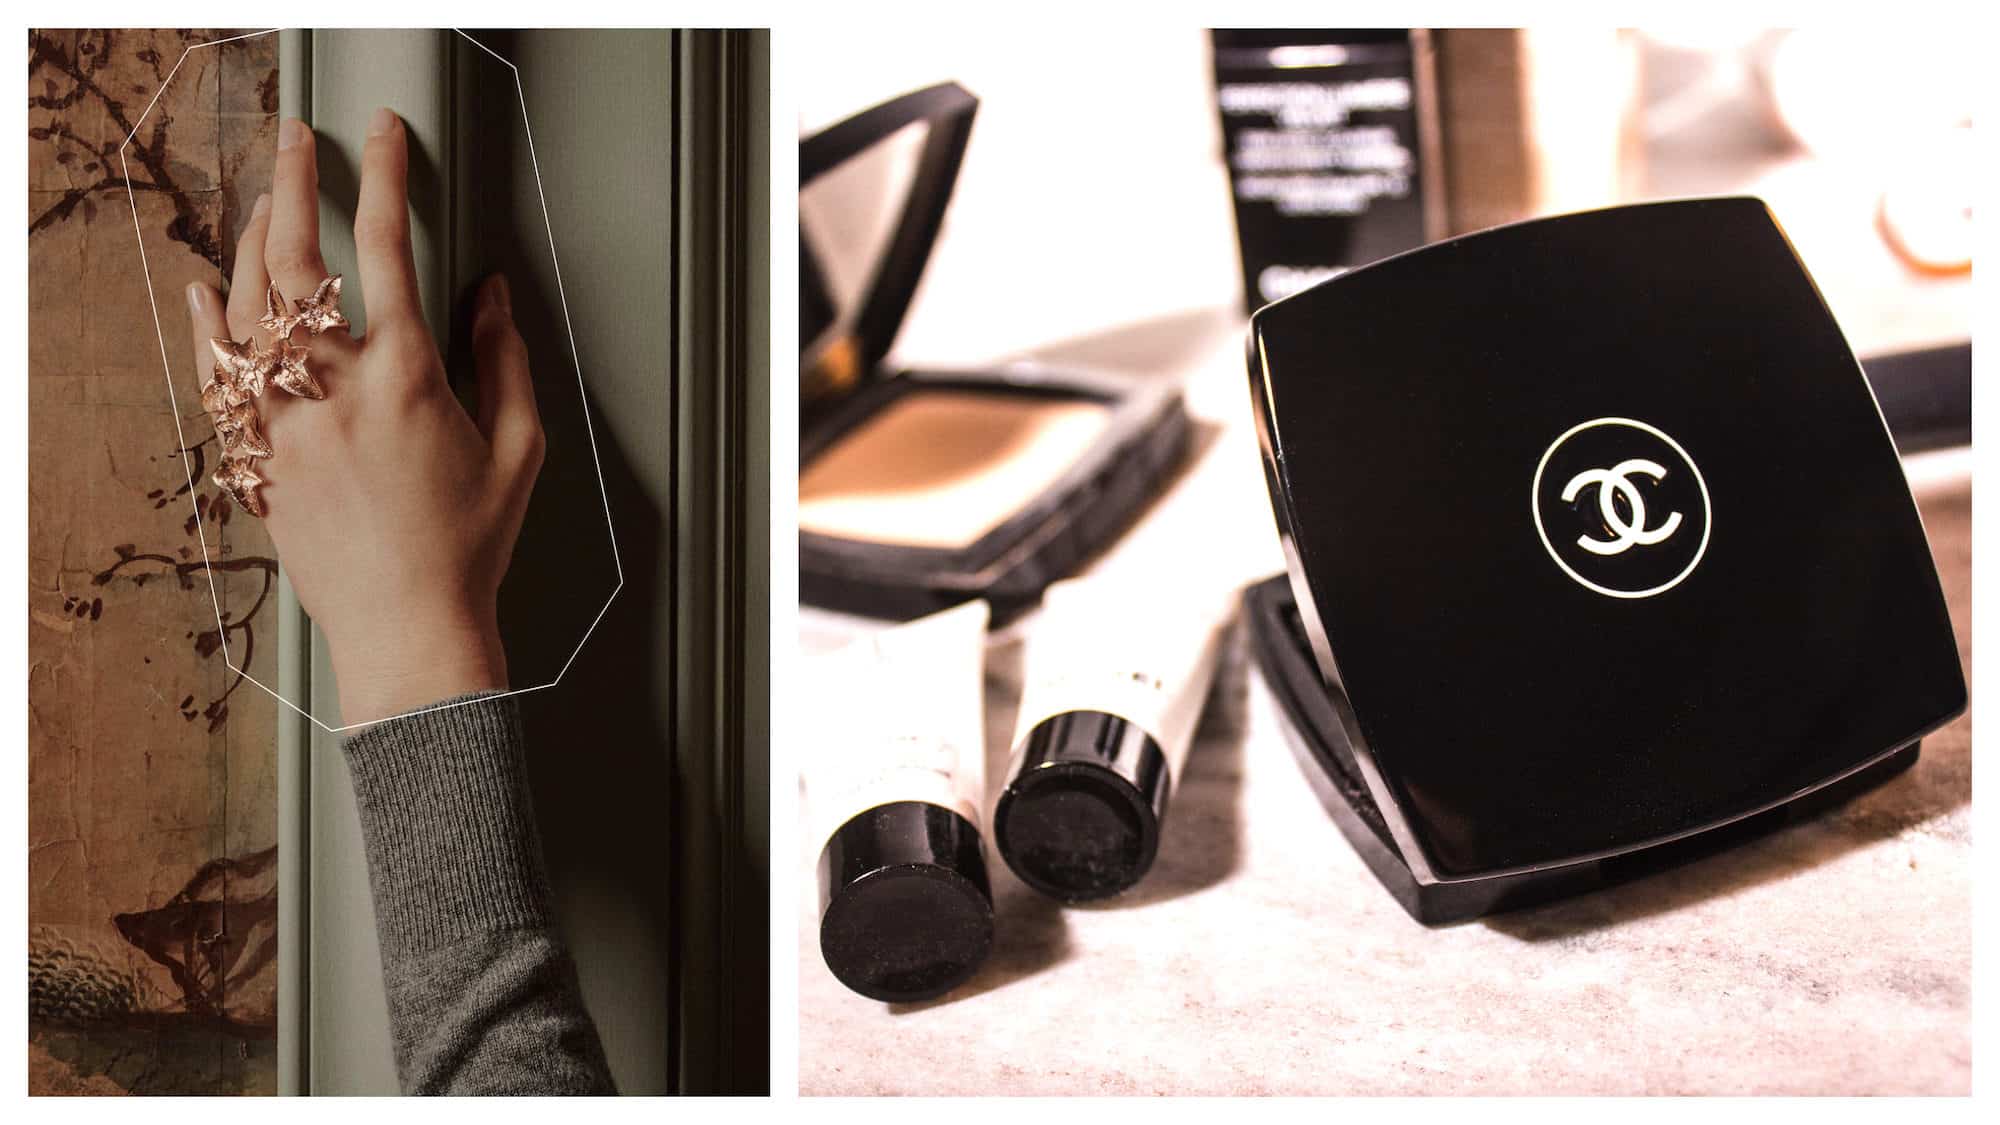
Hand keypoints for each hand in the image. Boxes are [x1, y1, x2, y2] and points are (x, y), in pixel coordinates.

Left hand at [184, 110, 544, 724]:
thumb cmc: (470, 546)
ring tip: (263, 203)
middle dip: (295, 183)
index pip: (388, 247)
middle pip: (296, 257)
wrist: (407, 627)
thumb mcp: (520, 449)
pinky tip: (206, 288)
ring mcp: (284, 423)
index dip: (385, 177)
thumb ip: (507, 360)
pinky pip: (216, 373)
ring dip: (250, 240)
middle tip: (298, 143)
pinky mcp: (256, 457)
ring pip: (246, 306)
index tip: (383, 136)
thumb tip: (492, 293)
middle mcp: (335, 389)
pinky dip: (207, 322)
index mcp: (409, 378)